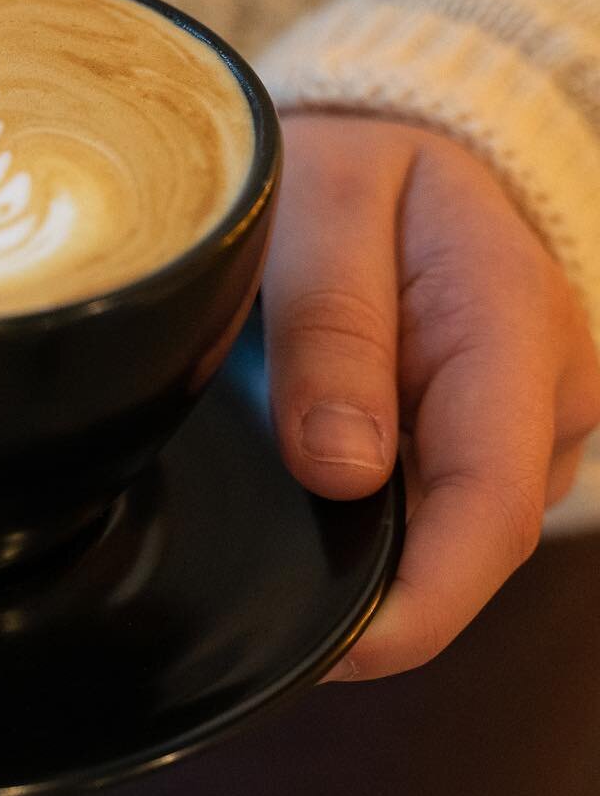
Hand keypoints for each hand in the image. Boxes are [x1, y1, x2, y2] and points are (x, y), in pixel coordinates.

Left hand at [263, 113, 599, 679]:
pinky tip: (301, 516)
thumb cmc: (352, 165)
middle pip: (471, 536)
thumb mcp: (325, 204)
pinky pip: (433, 499)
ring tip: (261, 551)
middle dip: (382, 595)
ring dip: (370, 558)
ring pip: (449, 526)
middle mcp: (538, 388)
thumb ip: (332, 324)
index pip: (491, 502)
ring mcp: (517, 416)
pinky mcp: (479, 427)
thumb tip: (341, 471)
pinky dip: (369, 522)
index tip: (338, 650)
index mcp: (511, 323)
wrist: (384, 145)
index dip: (423, 600)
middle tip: (257, 613)